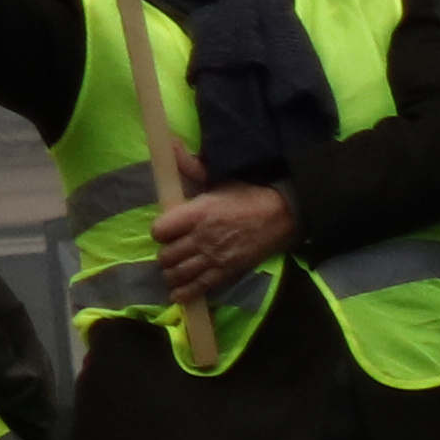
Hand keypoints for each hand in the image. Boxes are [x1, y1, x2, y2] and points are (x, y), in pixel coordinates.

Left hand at [149, 178, 294, 301]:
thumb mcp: (218, 179)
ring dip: (171, 273)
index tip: (165, 230)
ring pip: (178, 274)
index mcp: (197, 213)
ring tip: (172, 271)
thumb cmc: (247, 195)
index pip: (160, 230)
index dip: (159, 231)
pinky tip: (177, 293)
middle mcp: (201, 238)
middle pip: (166, 255)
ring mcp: (213, 258)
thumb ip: (191, 167)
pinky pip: (198, 288)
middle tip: (169, 251)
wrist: (279, 216)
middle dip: (164, 254)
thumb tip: (171, 145)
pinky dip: (184, 293)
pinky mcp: (225, 273)